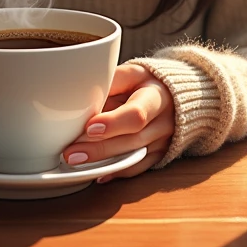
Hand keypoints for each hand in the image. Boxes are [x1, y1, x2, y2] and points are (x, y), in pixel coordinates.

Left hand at [61, 63, 174, 182]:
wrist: (175, 95)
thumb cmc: (146, 82)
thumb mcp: (132, 72)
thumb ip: (111, 81)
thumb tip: (82, 92)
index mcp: (156, 96)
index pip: (137, 114)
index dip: (113, 123)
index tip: (89, 127)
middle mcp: (163, 122)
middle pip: (132, 140)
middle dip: (100, 148)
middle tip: (70, 153)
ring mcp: (163, 141)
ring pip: (134, 157)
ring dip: (104, 162)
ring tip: (76, 162)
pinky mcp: (159, 154)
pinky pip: (138, 168)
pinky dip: (117, 172)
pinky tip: (96, 174)